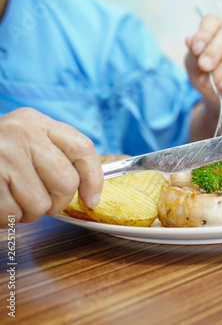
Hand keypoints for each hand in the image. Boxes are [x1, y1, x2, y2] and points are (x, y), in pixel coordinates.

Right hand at [0, 108, 102, 227]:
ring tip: (14, 200)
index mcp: (36, 122)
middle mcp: (21, 134)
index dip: (94, 179)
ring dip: (29, 213)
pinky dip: (8, 218)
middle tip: (42, 202)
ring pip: (40, 205)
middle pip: (66, 182)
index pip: (82, 148)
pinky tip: (0, 204)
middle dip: (57, 202)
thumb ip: (55, 155)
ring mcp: (2, 156)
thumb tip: (90, 192)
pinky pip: (13, 214)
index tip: (92, 200)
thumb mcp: (25, 141)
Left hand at [185, 14, 221, 130]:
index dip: (204, 34)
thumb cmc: (205, 75)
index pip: (212, 21)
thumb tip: (190, 40)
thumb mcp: (193, 64)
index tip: (196, 50)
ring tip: (211, 82)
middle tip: (204, 65)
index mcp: (217, 29)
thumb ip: (192, 53)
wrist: (218, 97)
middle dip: (215, 50)